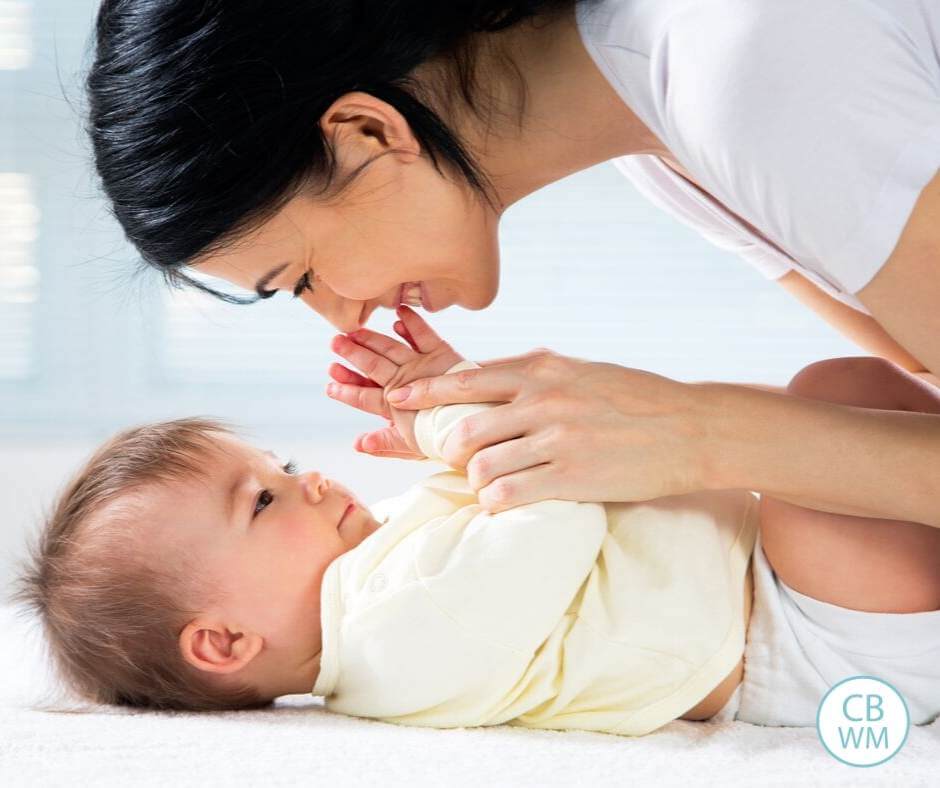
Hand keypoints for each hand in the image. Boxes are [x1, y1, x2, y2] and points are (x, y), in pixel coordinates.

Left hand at [327, 305, 464, 457]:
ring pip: (393, 349)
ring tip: (357, 331)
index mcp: (394, 404)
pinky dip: (414, 327)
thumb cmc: (446, 437)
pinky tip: (399, 319)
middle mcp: (404, 382)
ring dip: (375, 339)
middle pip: (375, 366)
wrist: (480, 423)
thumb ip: (387, 444)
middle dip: (354, 355)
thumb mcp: (415, 447)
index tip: (330, 383)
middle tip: (335, 343)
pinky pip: (425, 337)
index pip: (365, 395)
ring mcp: (421, 366)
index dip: (348, 387)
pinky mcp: (442, 354)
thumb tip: (359, 444)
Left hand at [382, 350, 708, 511]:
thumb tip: (492, 378)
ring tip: (487, 483)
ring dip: (476, 480)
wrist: (691, 428)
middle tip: (454, 459)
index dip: (425, 393)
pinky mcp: (571, 478)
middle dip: (449, 449)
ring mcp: (556, 441)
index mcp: (543, 370)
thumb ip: (536, 374)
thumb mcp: (583, 370)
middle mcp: (542, 401)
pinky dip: (496, 502)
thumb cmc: (638, 397)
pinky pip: (508, 494)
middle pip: (464, 428)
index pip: (465, 379)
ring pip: (481, 466)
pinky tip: (505, 501)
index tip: (398, 401)